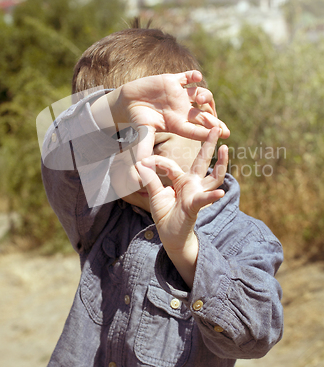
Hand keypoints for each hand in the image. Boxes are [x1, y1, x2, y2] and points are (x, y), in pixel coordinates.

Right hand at [115, 71, 228, 159]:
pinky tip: (197, 77)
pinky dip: (193, 76)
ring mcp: (179, 95)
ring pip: (200, 94)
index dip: (206, 133)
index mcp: (177, 123)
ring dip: (204, 96)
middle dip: (214, 122)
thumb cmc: (137, 119)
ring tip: (201, 100)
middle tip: (224, 130)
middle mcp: (182, 110)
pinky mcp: (173, 81)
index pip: (195, 130)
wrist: (128, 101)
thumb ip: (144, 148)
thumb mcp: (142, 133)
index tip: (219, 136)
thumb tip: (140, 167)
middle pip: (203, 116)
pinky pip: (187, 77)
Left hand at [136, 127, 227, 286]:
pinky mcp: (196, 206)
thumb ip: (150, 179)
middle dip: (208, 145)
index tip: (144, 163)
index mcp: (181, 180)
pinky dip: (212, 197)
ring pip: (213, 177)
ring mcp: (197, 194)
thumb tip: (140, 163)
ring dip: (220, 163)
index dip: (157, 163)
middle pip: (203, 161)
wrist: (170, 237)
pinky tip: (221, 193)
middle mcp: (193, 184)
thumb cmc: (166, 216)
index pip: (171, 165)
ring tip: (225, 148)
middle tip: (215, 128)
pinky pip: (205, 200)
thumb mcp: (154, 195)